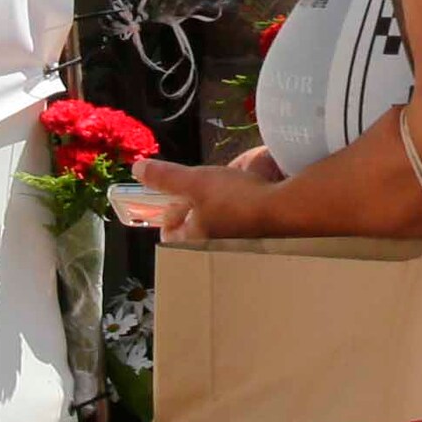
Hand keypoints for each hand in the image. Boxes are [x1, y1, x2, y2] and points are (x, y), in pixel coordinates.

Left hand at [120, 153, 281, 243]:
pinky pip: (239, 230)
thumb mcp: (195, 181)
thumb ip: (166, 177)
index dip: (171, 208)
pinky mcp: (255, 244)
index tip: (181, 193)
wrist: (284, 211)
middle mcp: (211, 252)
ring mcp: (234, 250)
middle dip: (197, 211)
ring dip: (218, 213)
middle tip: (205, 191)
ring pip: (217, 230)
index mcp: (191, 242)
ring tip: (226, 193)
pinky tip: (247, 201)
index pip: (168, 231)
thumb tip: (137, 170)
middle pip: (194, 231)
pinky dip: (238, 216)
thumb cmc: (234, 198)